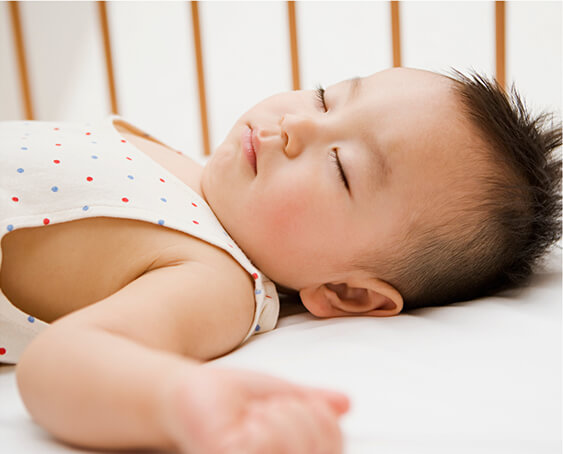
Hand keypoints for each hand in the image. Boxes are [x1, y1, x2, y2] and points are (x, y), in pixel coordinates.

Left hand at [159, 365, 349, 453]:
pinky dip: (259, 420)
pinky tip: (242, 422)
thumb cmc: (234, 398)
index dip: (322, 418)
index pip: (336, 444)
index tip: (293, 406)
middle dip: (298, 412)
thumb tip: (345, 403)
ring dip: (276, 414)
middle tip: (267, 410)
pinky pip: (266, 443)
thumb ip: (315, 403)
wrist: (193, 390)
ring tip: (252, 417)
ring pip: (295, 442)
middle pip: (322, 445)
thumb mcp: (282, 395)